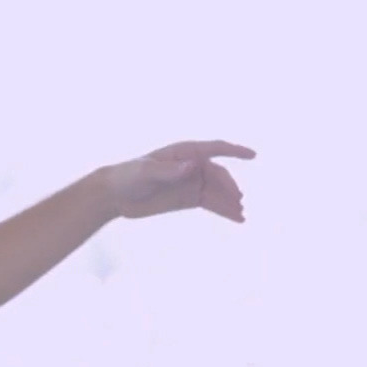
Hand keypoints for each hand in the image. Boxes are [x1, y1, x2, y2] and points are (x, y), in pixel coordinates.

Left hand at [102, 140, 254, 222]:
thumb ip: (168, 170)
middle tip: (237, 201)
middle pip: (219, 175)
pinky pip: (211, 203)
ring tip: (241, 215)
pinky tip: (235, 218)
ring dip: (230, 202)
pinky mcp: (188, 199)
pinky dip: (223, 210)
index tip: (253, 156)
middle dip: (229, 188)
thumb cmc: (128, 176)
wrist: (114, 195)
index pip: (216, 149)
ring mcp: (192, 183)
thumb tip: (193, 166)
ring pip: (217, 192)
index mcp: (185, 152)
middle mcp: (193, 166)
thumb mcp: (146, 172)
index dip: (235, 151)